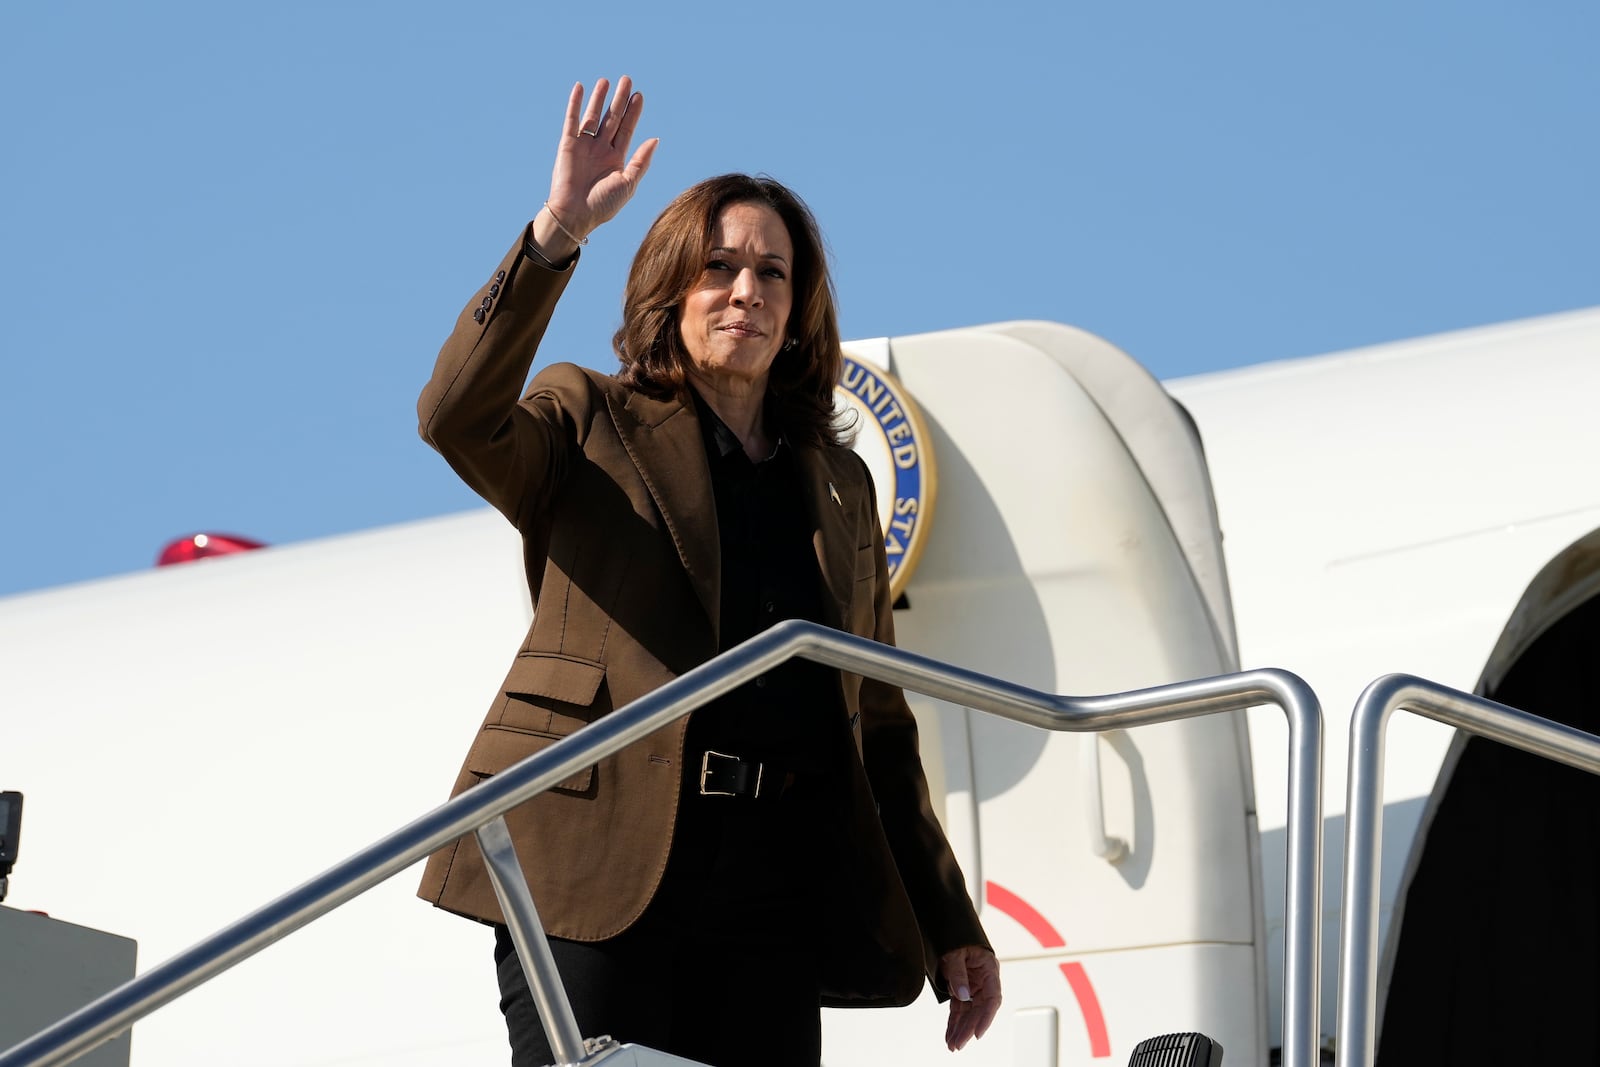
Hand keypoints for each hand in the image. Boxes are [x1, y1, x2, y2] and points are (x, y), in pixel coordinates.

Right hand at [533, 76, 657, 258]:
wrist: (576, 214)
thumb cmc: (603, 204)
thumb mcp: (628, 183)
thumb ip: (641, 161)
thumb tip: (655, 139)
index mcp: (616, 159)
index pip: (627, 129)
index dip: (633, 112)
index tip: (639, 95)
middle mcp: (601, 149)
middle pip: (612, 118)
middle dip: (619, 100)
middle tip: (627, 80)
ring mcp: (584, 145)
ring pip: (593, 116)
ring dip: (599, 98)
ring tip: (606, 81)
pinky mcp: (568, 144)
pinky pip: (572, 120)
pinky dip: (575, 104)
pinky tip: (580, 88)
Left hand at [940, 945, 1000, 1051]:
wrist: (948, 927)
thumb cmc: (957, 936)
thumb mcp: (955, 951)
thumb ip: (958, 973)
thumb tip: (962, 995)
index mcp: (989, 969)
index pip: (992, 998)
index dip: (986, 1017)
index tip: (977, 1032)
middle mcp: (983, 981)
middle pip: (979, 1009)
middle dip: (969, 1028)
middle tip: (959, 1044)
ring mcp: (973, 986)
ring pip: (969, 1012)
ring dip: (960, 1029)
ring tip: (953, 1045)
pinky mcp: (962, 990)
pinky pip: (959, 1009)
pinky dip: (954, 1022)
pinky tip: (950, 1035)